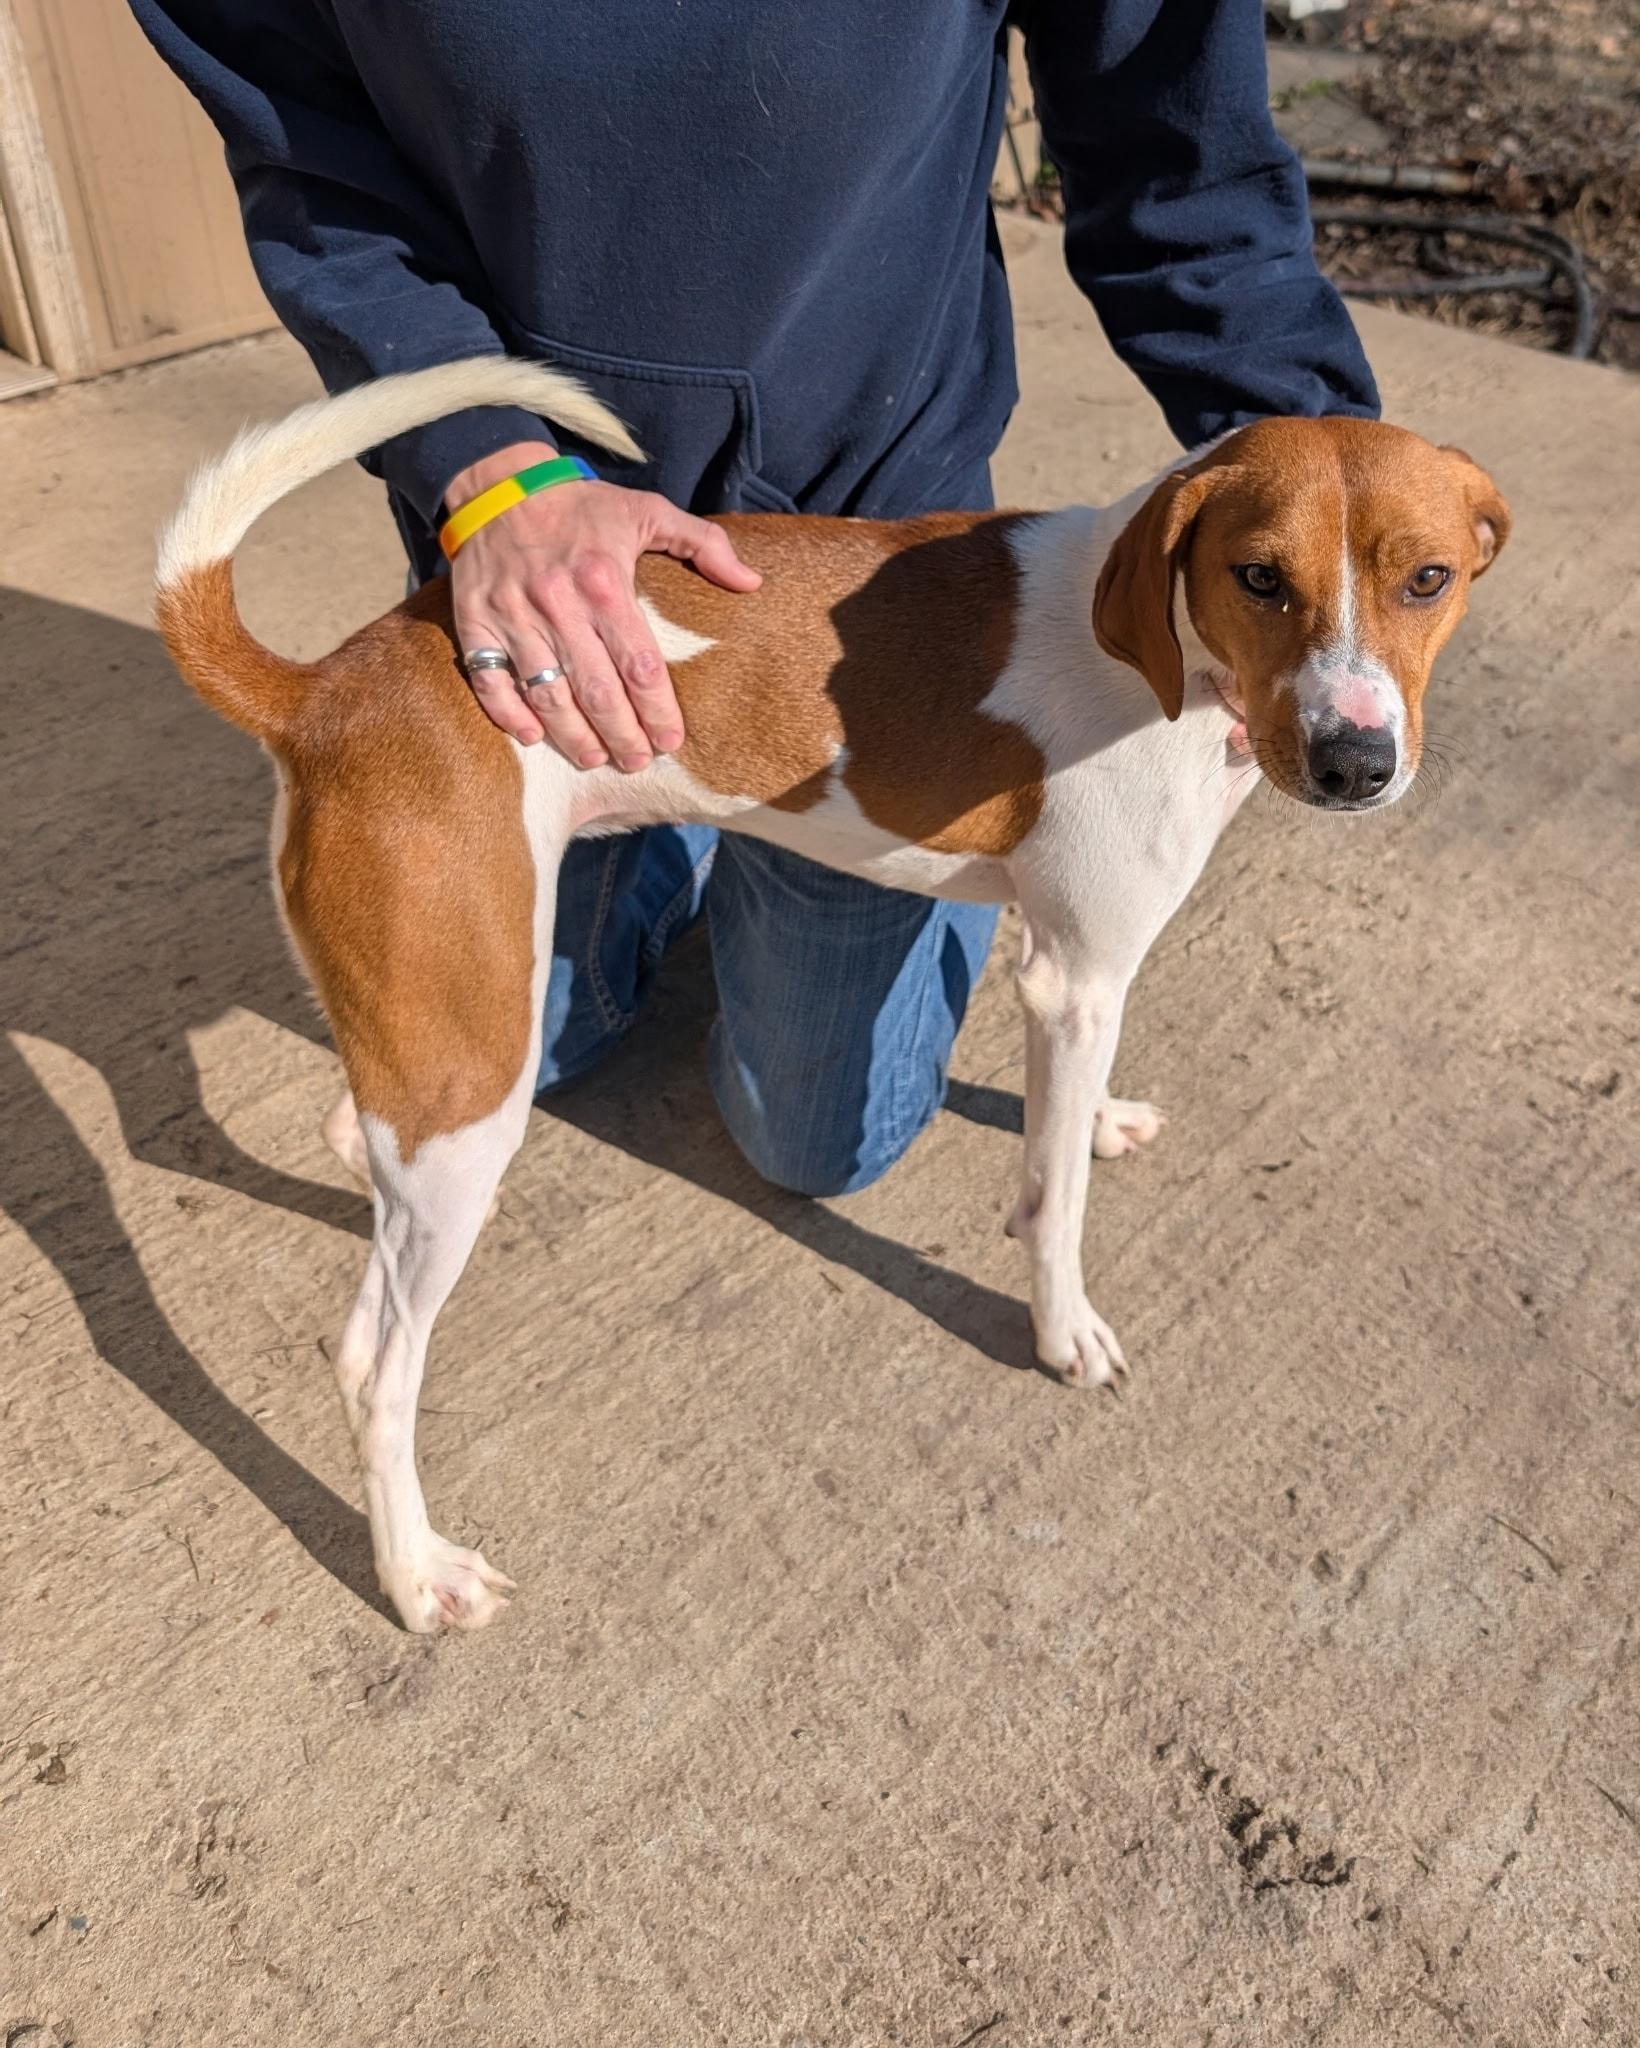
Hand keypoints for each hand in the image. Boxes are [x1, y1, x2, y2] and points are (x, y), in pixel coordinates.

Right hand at [444, 440, 760, 767]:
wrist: (497, 485)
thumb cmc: (581, 506)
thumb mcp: (646, 509)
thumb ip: (703, 544)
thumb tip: (751, 582)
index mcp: (605, 582)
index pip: (640, 665)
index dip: (658, 711)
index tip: (671, 741)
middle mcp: (559, 604)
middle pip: (598, 692)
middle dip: (622, 737)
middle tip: (637, 763)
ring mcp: (514, 617)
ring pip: (548, 695)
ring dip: (573, 736)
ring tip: (595, 759)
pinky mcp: (475, 623)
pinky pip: (491, 682)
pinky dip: (511, 715)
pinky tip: (534, 737)